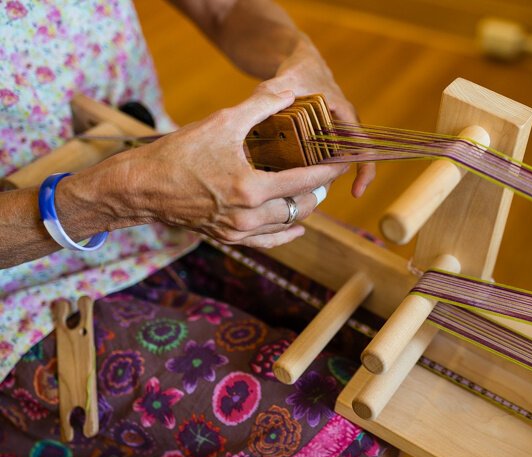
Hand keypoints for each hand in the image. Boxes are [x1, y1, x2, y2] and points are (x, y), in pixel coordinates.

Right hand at [107, 89, 347, 247]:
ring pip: (286, 224)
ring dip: (302, 208)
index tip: (343, 160)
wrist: (141, 187)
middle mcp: (247, 217)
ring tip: (311, 190)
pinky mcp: (228, 239)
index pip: (305, 181)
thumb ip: (260, 106)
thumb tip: (289, 92)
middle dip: (318, 189)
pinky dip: (284, 233)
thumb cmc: (178, 153)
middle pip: (301, 206)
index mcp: (250, 189)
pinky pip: (267, 242)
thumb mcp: (221, 122)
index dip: (329, 170)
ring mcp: (238, 231)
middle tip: (326, 173)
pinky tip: (296, 227)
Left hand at [261, 35, 375, 197]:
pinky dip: (307, 174)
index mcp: (344, 115)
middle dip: (328, 181)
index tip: (355, 192)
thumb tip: (256, 108)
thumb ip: (270, 93)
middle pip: (343, 163)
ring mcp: (332, 136)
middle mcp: (344, 128)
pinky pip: (319, 162)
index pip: (364, 148)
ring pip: (330, 165)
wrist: (301, 64)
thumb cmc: (298, 70)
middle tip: (305, 196)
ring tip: (292, 191)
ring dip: (316, 180)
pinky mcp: (320, 141)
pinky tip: (287, 185)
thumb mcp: (284, 79)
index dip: (364, 171)